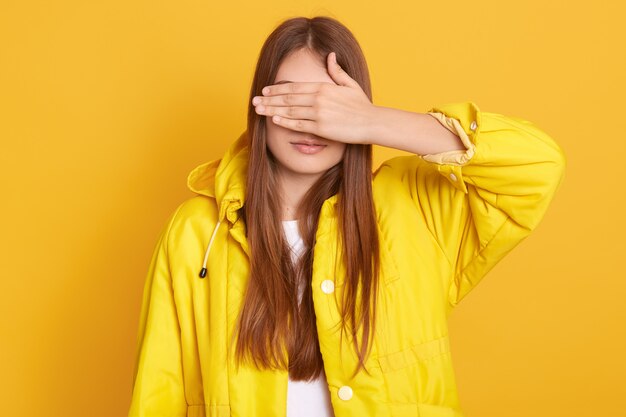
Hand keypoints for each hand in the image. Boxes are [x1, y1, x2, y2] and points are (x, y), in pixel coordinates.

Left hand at [252, 52, 377, 143]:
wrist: (372, 122)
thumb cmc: (362, 106)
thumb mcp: (350, 84)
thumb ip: (337, 71)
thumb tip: (330, 56)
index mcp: (323, 87)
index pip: (294, 87)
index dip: (277, 89)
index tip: (265, 91)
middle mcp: (318, 98)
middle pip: (287, 98)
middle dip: (268, 100)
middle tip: (254, 101)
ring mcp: (318, 113)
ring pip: (289, 111)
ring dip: (272, 111)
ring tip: (258, 111)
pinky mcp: (321, 128)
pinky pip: (298, 125)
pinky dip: (285, 122)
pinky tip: (274, 120)